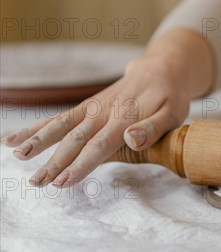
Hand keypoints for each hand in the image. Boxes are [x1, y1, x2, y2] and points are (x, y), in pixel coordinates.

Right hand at [2, 29, 212, 187]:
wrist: (159, 70)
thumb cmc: (170, 97)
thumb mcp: (173, 113)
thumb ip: (153, 128)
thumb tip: (132, 140)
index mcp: (126, 118)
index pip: (101, 145)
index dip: (83, 163)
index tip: (65, 180)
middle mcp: (104, 113)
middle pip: (76, 139)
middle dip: (55, 161)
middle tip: (37, 182)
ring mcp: (92, 109)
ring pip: (60, 125)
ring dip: (38, 141)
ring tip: (16, 155)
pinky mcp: (85, 108)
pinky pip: (58, 118)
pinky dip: (36, 127)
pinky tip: (12, 140)